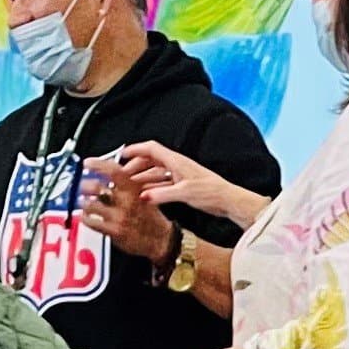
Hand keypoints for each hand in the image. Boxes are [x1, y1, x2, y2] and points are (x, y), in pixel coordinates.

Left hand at [78, 152, 173, 263]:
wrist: (161, 239)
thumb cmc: (151, 216)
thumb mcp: (145, 192)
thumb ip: (127, 182)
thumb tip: (108, 172)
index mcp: (134, 187)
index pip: (113, 170)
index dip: (97, 164)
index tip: (87, 163)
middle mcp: (126, 200)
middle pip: (98, 187)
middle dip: (84, 184)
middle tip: (80, 184)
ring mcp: (119, 216)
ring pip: (91, 204)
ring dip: (82, 201)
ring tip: (81, 200)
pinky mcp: (114, 232)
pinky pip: (92, 222)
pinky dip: (85, 217)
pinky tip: (85, 216)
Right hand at [118, 137, 271, 230]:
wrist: (227, 200)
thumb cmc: (211, 192)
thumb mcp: (183, 193)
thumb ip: (161, 194)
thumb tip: (143, 196)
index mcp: (176, 161)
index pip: (151, 149)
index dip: (135, 149)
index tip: (122, 154)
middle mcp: (177, 165)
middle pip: (150, 160)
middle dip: (135, 166)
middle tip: (122, 176)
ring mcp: (179, 175)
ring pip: (155, 173)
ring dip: (142, 178)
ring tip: (129, 186)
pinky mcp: (183, 185)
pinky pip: (162, 183)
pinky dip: (152, 187)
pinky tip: (145, 194)